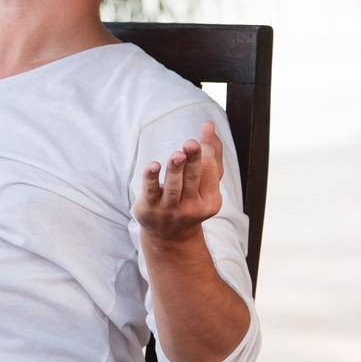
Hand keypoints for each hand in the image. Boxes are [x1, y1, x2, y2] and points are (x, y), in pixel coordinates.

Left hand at [134, 119, 224, 243]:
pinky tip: (153, 165)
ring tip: (177, 155)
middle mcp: (191, 206)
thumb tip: (209, 124)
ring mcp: (170, 209)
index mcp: (210, 200)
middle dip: (193, 162)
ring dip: (175, 170)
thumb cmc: (191, 200)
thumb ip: (211, 154)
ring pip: (173, 187)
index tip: (201, 135)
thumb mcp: (205, 183)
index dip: (205, 154)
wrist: (169, 237)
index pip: (209, 174)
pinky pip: (150, 191)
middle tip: (191, 144)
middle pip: (193, 180)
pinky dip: (151, 178)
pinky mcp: (149, 208)